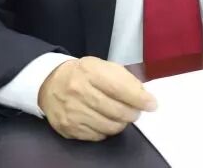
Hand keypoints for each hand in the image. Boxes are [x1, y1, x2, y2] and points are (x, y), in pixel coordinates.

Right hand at [38, 56, 157, 140]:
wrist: (50, 82)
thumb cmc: (83, 74)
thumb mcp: (102, 66)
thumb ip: (124, 79)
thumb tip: (144, 96)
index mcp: (89, 72)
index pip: (120, 88)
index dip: (139, 99)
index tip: (152, 104)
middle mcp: (78, 91)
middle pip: (116, 111)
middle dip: (132, 113)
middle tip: (136, 112)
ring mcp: (72, 111)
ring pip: (108, 126)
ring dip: (121, 123)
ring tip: (122, 116)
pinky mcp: (68, 128)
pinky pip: (97, 136)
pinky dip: (106, 131)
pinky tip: (105, 121)